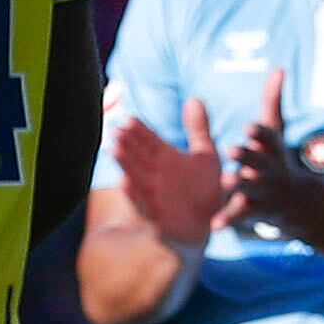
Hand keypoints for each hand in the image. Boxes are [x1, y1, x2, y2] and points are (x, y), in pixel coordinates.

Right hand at [110, 87, 234, 243]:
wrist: (209, 224)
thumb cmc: (204, 189)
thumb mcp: (206, 156)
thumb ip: (198, 129)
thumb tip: (194, 98)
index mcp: (166, 159)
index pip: (149, 141)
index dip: (139, 131)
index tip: (128, 118)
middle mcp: (156, 175)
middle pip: (138, 156)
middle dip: (127, 144)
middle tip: (116, 130)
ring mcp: (155, 195)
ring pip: (136, 175)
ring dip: (125, 164)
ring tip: (114, 149)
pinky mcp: (158, 216)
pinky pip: (144, 204)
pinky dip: (134, 194)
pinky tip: (124, 183)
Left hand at [216, 64, 316, 234]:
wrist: (300, 204)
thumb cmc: (277, 158)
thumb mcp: (275, 131)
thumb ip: (272, 101)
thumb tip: (278, 68)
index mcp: (272, 148)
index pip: (268, 137)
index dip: (259, 133)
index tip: (248, 127)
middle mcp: (271, 169)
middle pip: (260, 161)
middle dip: (248, 156)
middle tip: (233, 149)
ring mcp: (266, 192)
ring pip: (253, 188)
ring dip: (241, 184)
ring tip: (228, 180)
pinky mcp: (257, 211)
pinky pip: (241, 215)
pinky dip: (229, 219)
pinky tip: (215, 224)